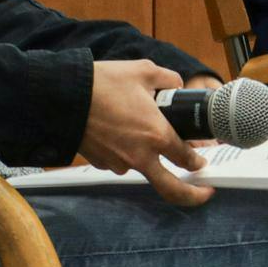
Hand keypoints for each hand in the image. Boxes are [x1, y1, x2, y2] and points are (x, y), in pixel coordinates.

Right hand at [79, 60, 213, 206]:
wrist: (63, 96)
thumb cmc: (104, 83)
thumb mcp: (143, 71)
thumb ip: (168, 79)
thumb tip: (176, 87)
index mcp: (157, 135)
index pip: (186, 158)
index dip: (198, 162)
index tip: (202, 163)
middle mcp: (140, 156)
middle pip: (171, 188)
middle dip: (191, 195)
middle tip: (204, 194)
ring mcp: (119, 162)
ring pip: (141, 166)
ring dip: (145, 155)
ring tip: (136, 127)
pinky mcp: (101, 163)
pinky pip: (119, 159)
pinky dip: (124, 149)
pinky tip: (117, 129)